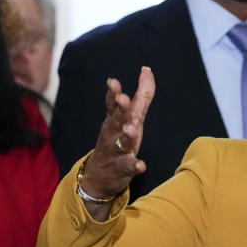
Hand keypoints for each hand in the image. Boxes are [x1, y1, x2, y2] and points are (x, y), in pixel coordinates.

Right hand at [79, 67, 155, 208]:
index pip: (113, 105)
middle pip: (116, 120)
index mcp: (115, 120)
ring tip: (131, 129)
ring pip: (122, 143)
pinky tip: (141, 165)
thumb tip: (147, 70)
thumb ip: (141, 95)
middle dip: (119, 109)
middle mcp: (114, 134)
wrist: (99, 176)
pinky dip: (134, 165)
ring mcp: (117, 152)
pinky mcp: (123, 169)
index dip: (113, 93)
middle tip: (122, 98)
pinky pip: (128, 167)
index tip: (113, 82)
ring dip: (127, 136)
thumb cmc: (119, 140)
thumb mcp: (131, 117)